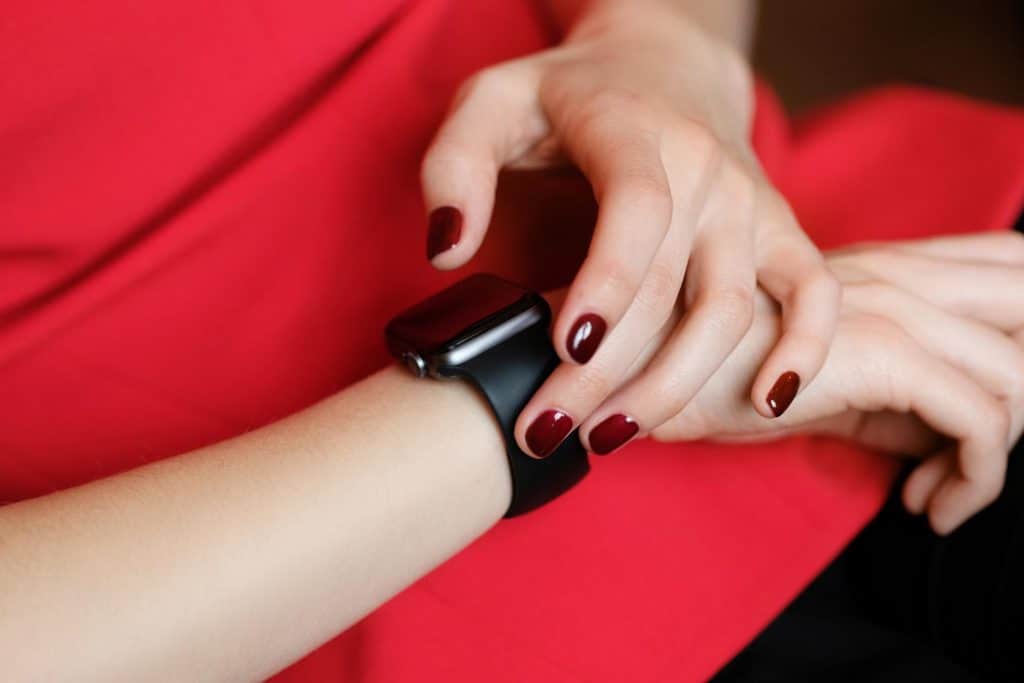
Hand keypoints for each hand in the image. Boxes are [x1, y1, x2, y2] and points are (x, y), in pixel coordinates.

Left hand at [421, 1, 839, 457]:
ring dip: (675, 385)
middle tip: (545, 429)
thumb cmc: (566, 95)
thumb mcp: (490, 103)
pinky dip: (804, 350)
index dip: (606, 285)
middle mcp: (705, 168)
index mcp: (634, 129)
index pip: (636, 210)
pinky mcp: (779, 228)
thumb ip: (455, 166)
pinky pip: (815, 292)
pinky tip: (766, 403)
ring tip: (609, 436)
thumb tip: (447, 250)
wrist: (662, 64)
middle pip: (670, 287)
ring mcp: (748, 202)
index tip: (561, 350)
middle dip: (606, 373)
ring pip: (732, 310)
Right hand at [640, 232, 1023, 534]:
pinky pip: (982, 420)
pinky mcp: (880, 356)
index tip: (1000, 418)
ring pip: (1019, 373)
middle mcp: (899, 276)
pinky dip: (974, 479)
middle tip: (987, 452)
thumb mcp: (816, 378)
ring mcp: (892, 309)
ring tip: (945, 493)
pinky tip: (924, 505)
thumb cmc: (711, 374)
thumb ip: (891, 395)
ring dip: (1000, 453)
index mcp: (888, 269)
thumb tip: (949, 441)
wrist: (640, 366)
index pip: (1009, 262)